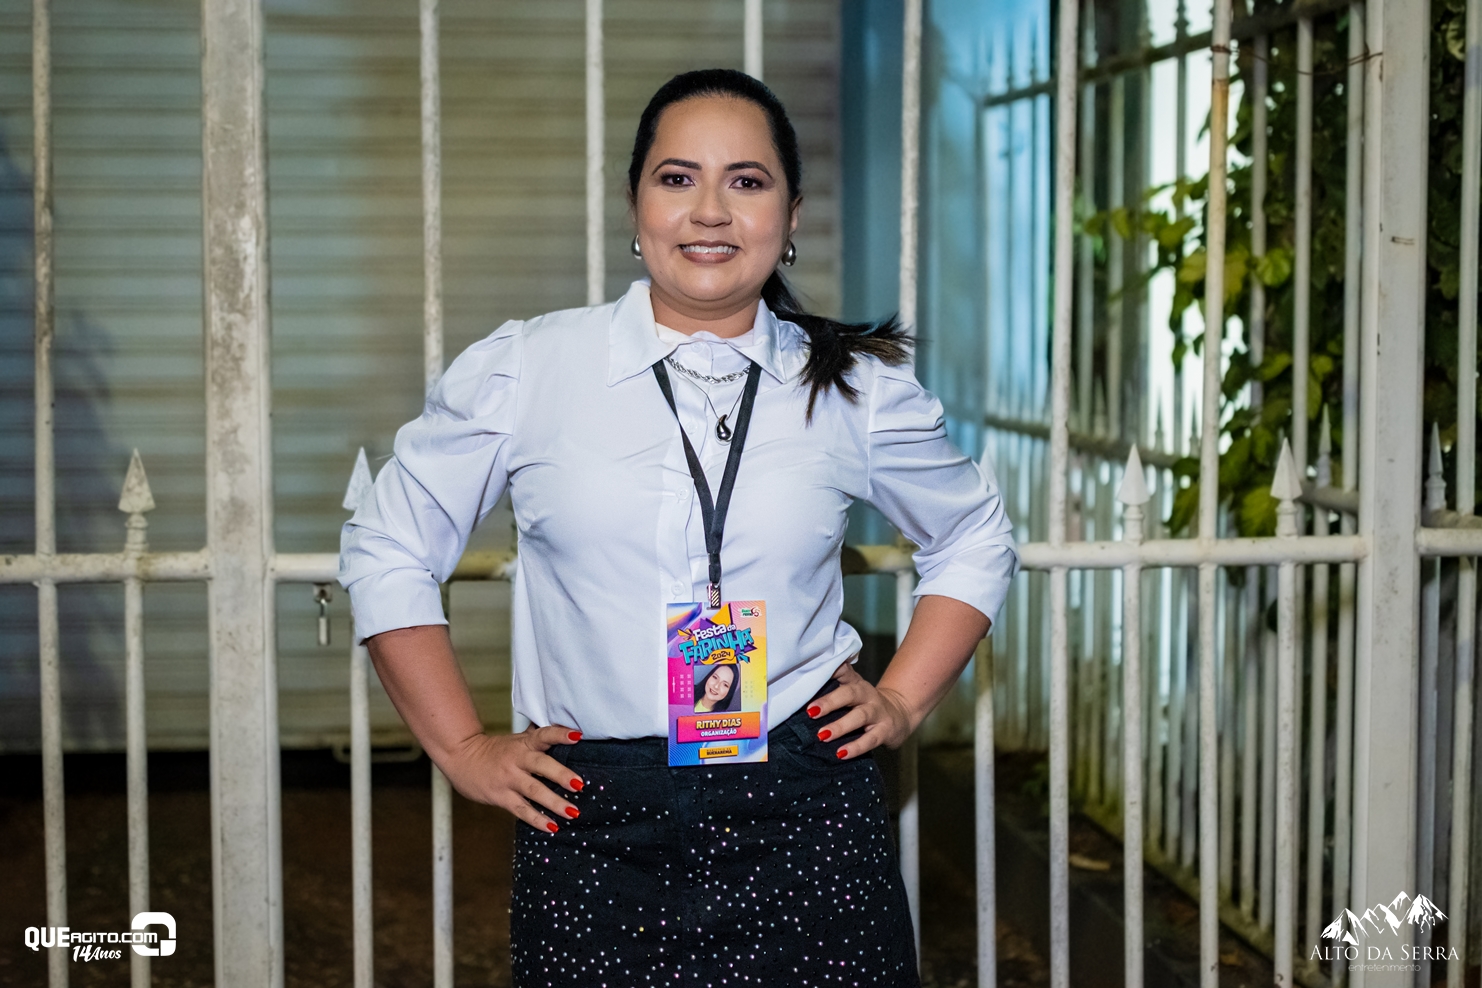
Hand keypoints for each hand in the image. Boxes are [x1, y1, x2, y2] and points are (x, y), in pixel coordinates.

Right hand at [437, 724, 584, 831]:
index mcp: (524, 743)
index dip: (560, 734)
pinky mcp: (501, 796)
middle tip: (580, 784)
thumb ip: (539, 739)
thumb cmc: (495, 750)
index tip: (577, 736)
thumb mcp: (517, 740)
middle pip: (541, 765)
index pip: (544, 735)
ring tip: (572, 812)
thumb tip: (569, 733)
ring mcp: (509, 779)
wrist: (461, 757)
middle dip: (561, 775)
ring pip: (534, 791)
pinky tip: (552, 826)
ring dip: (554, 802)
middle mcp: (517, 760)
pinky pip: (521, 809)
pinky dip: (536, 819)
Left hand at [805, 660, 913, 759]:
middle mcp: (866, 694)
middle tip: (810, 712)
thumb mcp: (851, 690)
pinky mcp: (885, 731)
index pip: (843, 670)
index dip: (830, 670)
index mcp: (855, 682)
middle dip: (830, 702)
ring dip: (840, 726)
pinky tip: (841, 754)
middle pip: (849, 693)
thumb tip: (802, 689)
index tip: (812, 675)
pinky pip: (870, 739)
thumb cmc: (864, 703)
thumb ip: (832, 687)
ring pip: (859, 717)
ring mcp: (877, 712)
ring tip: (822, 735)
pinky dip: (855, 747)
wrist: (898, 714)